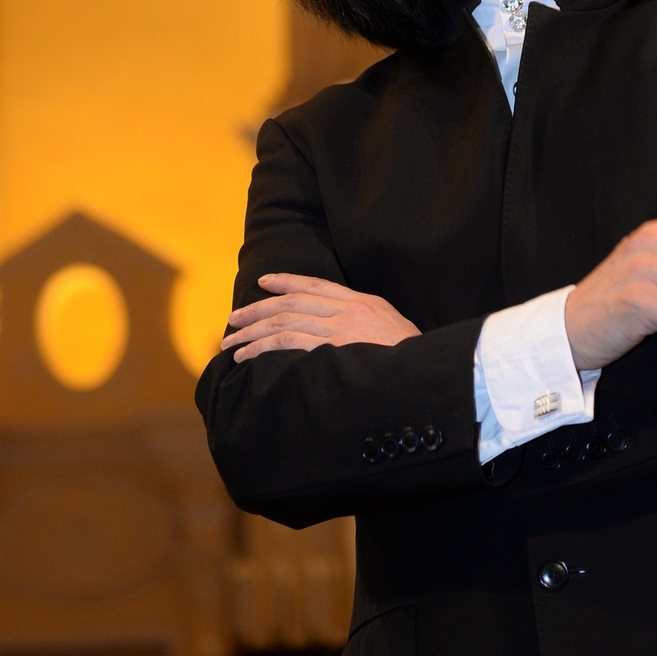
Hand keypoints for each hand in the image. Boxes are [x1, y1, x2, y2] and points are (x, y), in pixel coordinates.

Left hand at [221, 273, 420, 360]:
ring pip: (284, 323)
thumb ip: (365, 321)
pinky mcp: (332, 349)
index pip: (316, 286)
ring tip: (231, 343)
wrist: (424, 373)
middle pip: (292, 304)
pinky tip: (247, 356)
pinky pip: (288, 344)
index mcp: (361, 302)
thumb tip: (340, 326)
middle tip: (233, 319)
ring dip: (253, 333)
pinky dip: (263, 348)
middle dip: (258, 310)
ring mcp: (339, 329)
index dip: (287, 282)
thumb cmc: (410, 358)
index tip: (264, 282)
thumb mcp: (391, 329)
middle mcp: (347, 310)